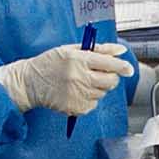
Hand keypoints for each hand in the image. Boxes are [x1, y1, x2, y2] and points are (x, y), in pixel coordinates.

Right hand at [0, 41, 133, 115]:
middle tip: (99, 73)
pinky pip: (94, 103)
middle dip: (110, 77)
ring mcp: (78, 95)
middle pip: (111, 81)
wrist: (30, 83)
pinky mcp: (76, 108)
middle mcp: (80, 78)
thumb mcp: (72, 50)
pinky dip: (90, 98)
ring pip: (103, 92)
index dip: (122, 67)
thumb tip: (120, 50)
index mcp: (79, 60)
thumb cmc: (51, 63)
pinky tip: (76, 92)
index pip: (110, 64)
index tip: (128, 69)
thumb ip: (99, 49)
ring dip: (98, 87)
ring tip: (81, 82)